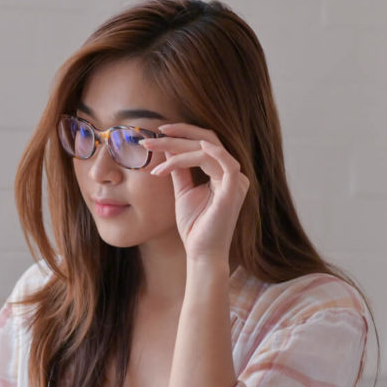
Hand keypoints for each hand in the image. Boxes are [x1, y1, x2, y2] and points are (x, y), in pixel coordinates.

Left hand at [143, 123, 249, 262]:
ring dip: (178, 147)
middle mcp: (232, 173)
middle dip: (178, 135)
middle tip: (151, 136)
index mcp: (222, 172)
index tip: (157, 133)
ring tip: (154, 148)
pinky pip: (226, 164)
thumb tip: (168, 149)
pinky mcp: (233, 191)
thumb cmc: (194, 225)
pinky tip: (190, 149)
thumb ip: (180, 169)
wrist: (201, 253)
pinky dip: (211, 154)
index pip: (204, 143)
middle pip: (207, 141)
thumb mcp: (183, 191)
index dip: (182, 134)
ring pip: (209, 150)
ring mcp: (235, 181)